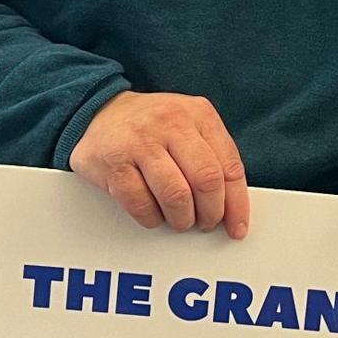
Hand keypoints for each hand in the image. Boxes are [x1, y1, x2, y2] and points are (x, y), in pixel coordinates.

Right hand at [69, 91, 249, 237]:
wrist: (100, 111)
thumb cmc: (152, 127)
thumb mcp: (190, 127)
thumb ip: (212, 158)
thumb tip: (231, 207)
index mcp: (199, 114)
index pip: (229, 166)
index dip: (237, 204)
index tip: (236, 227)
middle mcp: (171, 123)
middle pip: (206, 180)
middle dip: (210, 213)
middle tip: (204, 223)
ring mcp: (141, 142)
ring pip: (176, 195)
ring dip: (181, 219)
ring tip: (180, 220)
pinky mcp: (114, 162)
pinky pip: (141, 204)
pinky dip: (152, 218)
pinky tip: (154, 214)